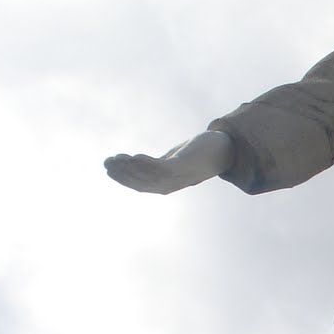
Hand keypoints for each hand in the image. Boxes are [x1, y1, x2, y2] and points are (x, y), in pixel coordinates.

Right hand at [104, 129, 233, 194]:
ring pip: (148, 177)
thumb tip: (139, 162)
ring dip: (129, 168)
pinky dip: (146, 164)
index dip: (123, 178)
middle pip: (142, 183)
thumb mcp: (175, 159)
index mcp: (168, 183)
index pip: (141, 185)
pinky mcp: (186, 166)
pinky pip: (161, 168)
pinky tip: (134, 156)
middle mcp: (173, 184)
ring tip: (115, 158)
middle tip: (106, 163)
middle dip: (122, 174)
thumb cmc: (200, 153)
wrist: (227, 149)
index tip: (108, 168)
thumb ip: (159, 163)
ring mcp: (179, 176)